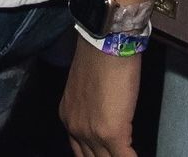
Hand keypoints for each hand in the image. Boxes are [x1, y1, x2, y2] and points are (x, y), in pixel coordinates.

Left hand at [59, 40, 142, 156]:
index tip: (108, 154)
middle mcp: (75, 128)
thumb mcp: (87, 90)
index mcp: (68, 117)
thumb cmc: (100, 57)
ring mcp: (92, 133)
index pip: (81, 152)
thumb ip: (91, 111)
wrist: (105, 43)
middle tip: (118, 156)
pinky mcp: (112, 133)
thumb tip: (105, 121)